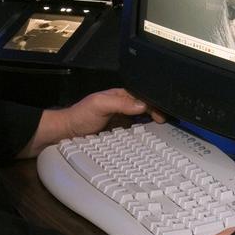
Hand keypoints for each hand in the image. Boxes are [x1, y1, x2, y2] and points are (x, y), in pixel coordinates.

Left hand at [17, 88, 162, 157]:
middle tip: (167, 123)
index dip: (154, 104)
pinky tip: (149, 139)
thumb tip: (142, 105)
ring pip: (142, 120)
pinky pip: (134, 131)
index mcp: (121, 95)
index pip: (142, 97)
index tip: (163, 114)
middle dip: (157, 113)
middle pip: (145, 108)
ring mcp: (122, 119)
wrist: (66, 133)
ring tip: (164, 131)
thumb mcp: (99, 104)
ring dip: (152, 124)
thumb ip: (120, 103)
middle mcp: (123, 106)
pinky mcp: (119, 132)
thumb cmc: (80, 115)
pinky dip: (143, 134)